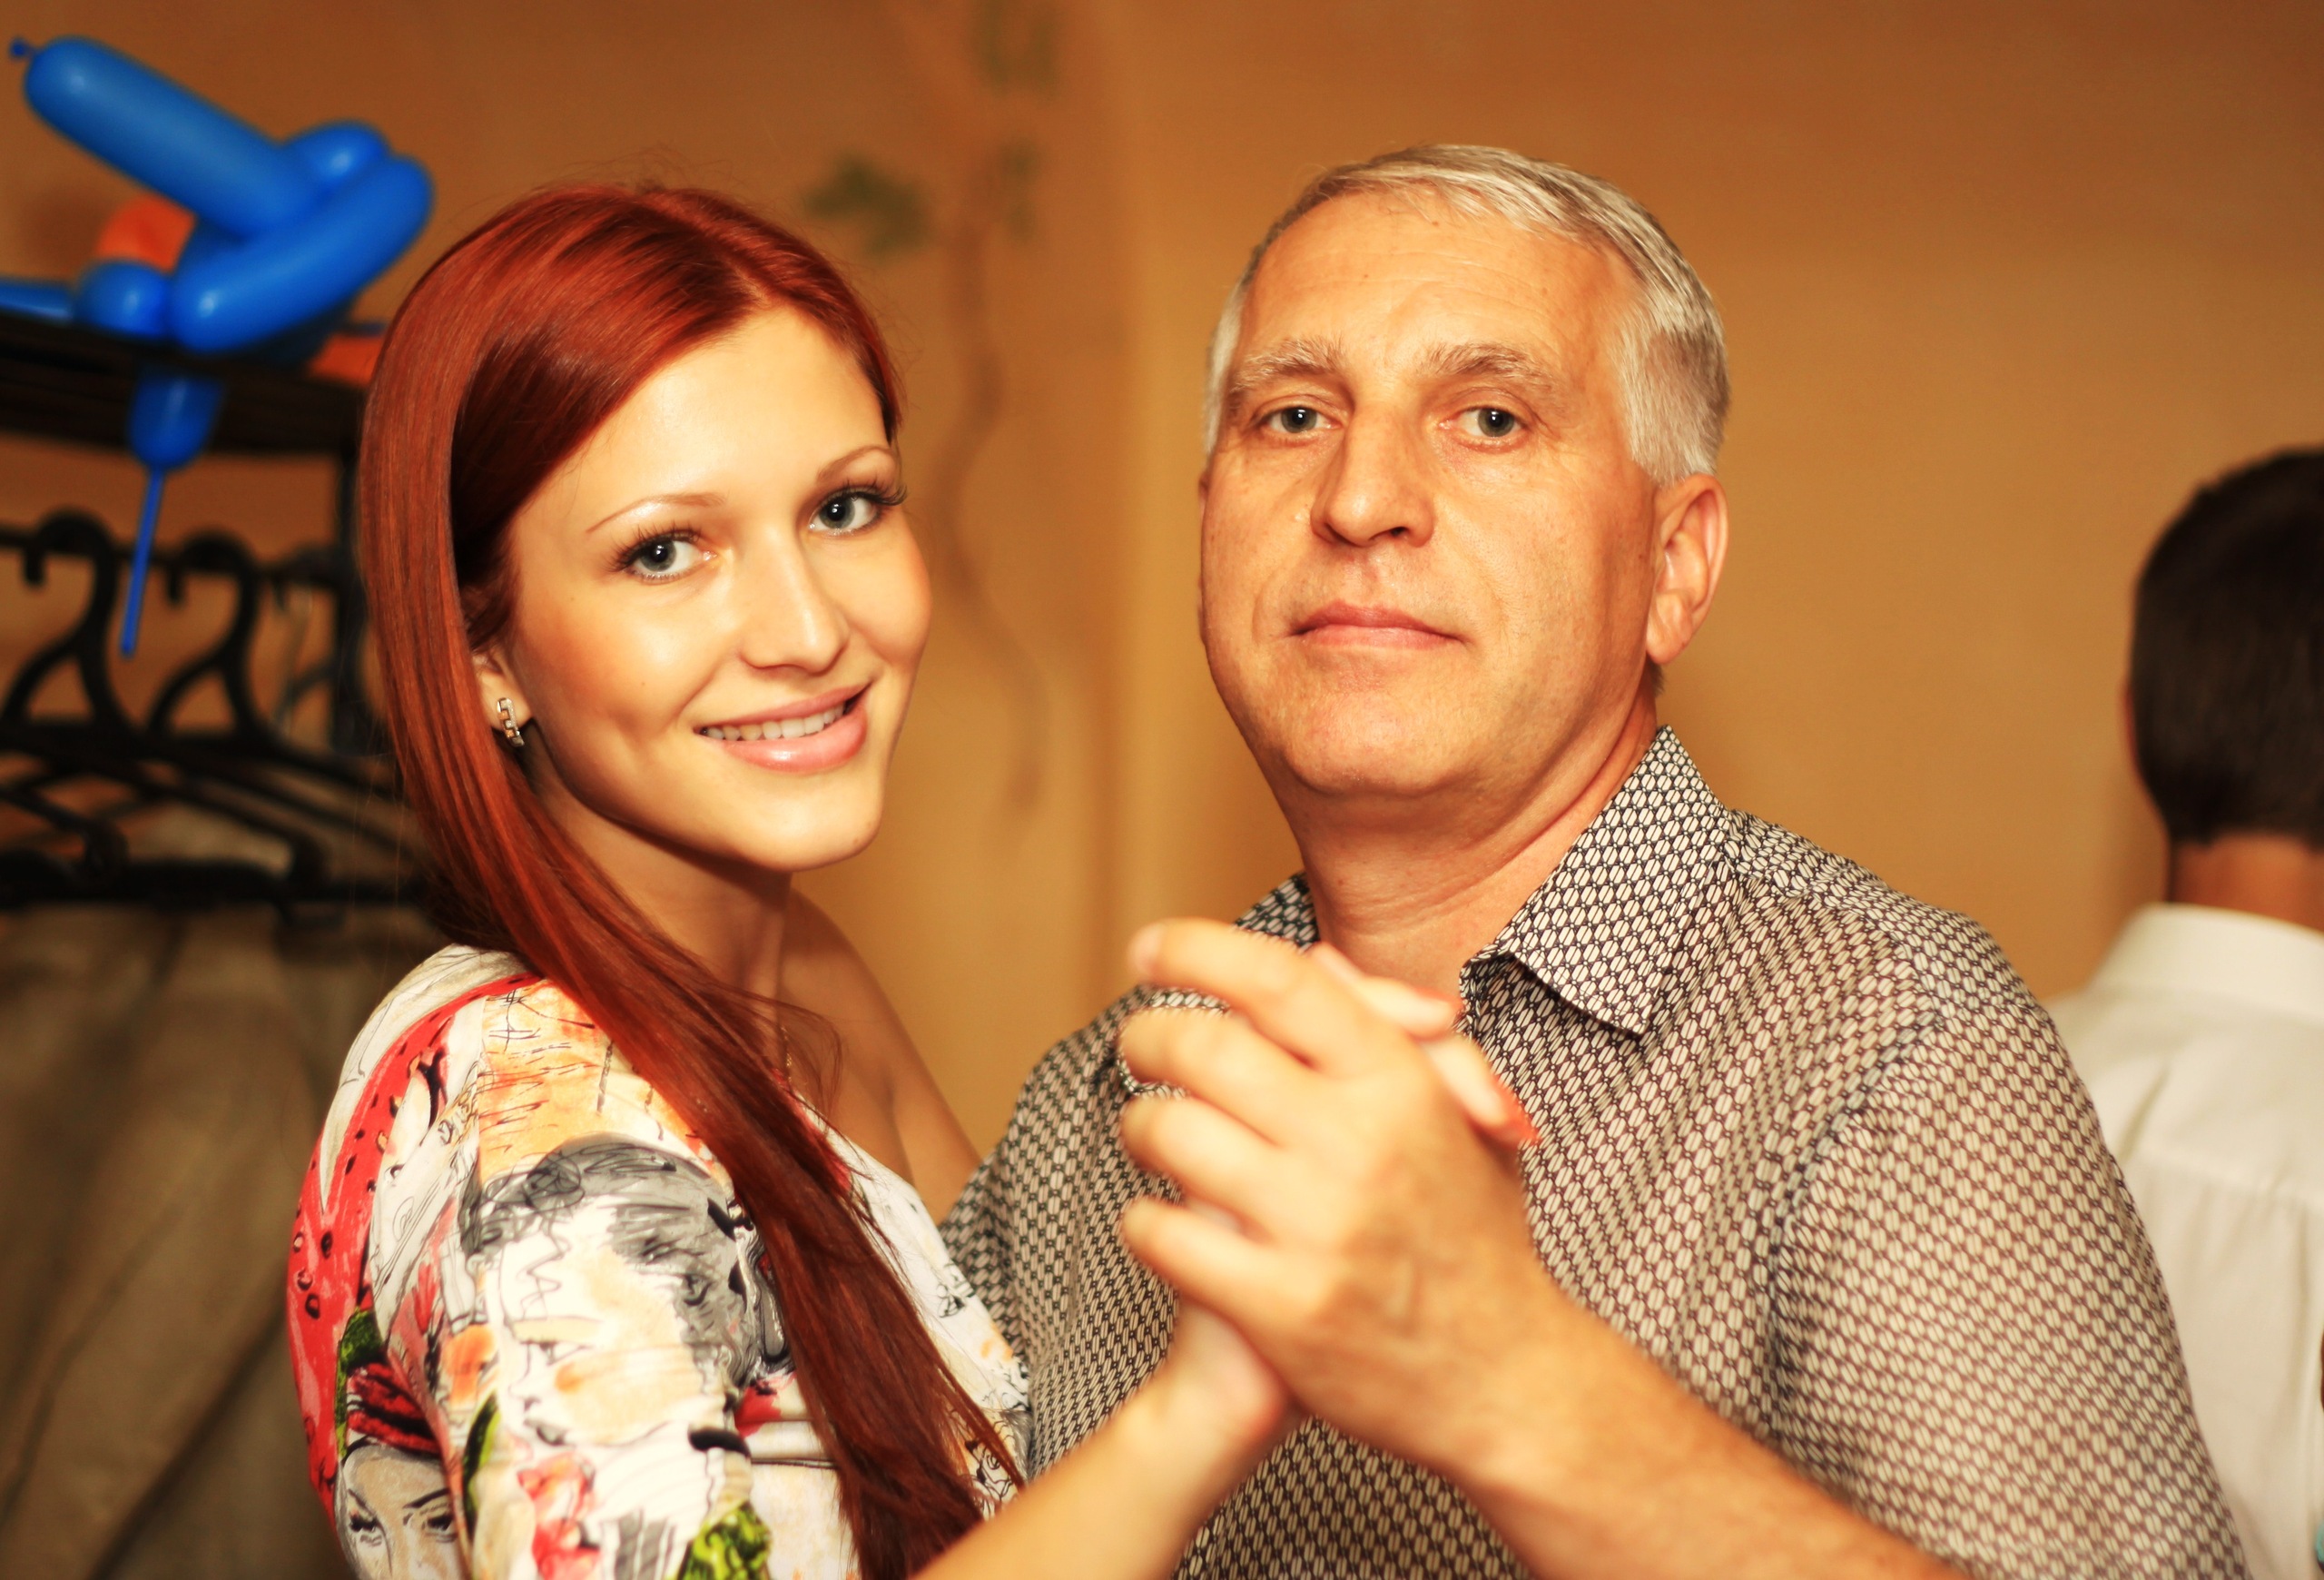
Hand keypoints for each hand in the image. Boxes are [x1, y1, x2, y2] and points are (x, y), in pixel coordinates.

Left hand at [1114, 919, 1572, 1477]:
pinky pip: (1163, 1234)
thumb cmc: (1471, 1235)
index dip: (1197, 950)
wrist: (1505, 1380)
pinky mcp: (1279, 1307)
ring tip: (1148, 1131)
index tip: (1150, 950)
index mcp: (1401, 1083)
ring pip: (1169, 1134)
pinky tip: (1161, 1217)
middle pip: (1204, 1048)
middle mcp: (1359, 1144)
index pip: (1280, 980)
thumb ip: (1392, 1028)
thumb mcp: (1460, 1116)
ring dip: (1138, 1124)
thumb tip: (1314, 962)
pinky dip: (1144, 1217)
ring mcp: (1316, 1229)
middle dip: (1147, 1037)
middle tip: (1137, 1045)